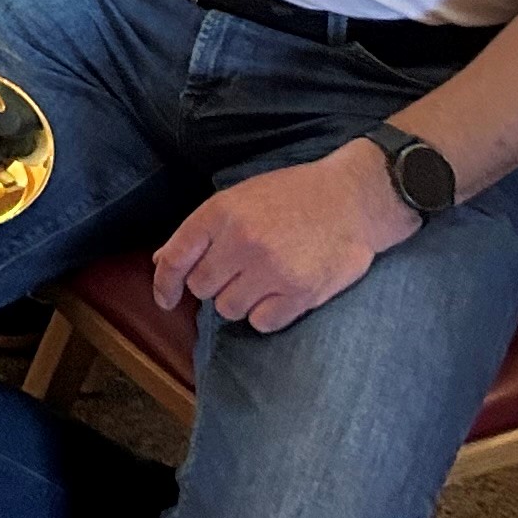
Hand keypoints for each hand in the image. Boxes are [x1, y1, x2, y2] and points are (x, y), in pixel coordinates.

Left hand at [149, 145, 421, 333]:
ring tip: (261, 279)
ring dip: (239, 300)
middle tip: (236, 270)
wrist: (352, 199)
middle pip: (202, 288)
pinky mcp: (299, 293)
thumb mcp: (240, 197)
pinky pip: (262, 323)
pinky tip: (280, 292)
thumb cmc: (294, 195)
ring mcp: (271, 269)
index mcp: (221, 212)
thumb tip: (164, 261)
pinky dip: (266, 314)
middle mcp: (242, 241)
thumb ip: (203, 230)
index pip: (176, 258)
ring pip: (229, 309)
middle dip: (213, 284)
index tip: (165, 299)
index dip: (164, 283)